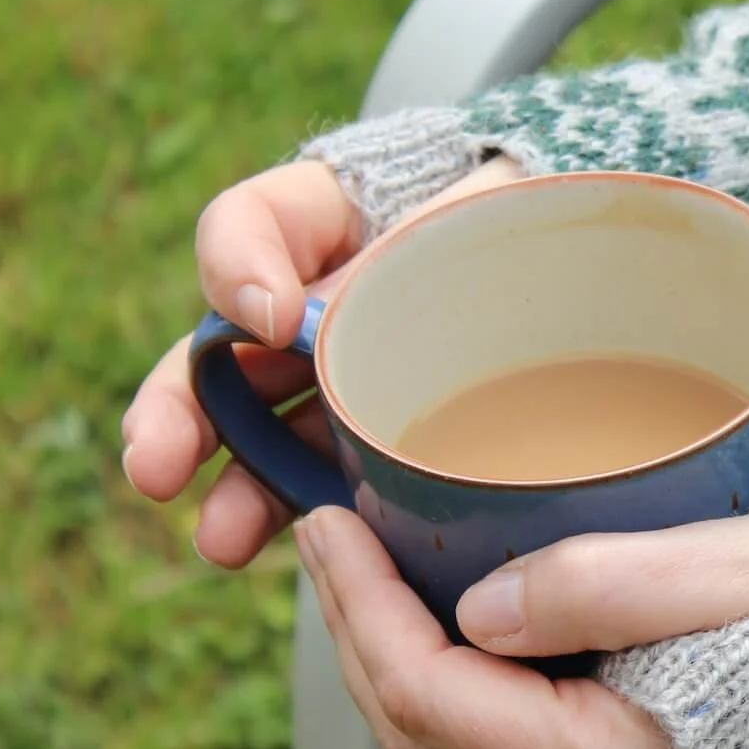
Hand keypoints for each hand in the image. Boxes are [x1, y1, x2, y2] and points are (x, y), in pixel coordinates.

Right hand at [122, 156, 522, 566]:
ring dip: (238, 494)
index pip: (248, 230)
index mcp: (321, 232)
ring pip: (268, 441)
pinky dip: (321, 521)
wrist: (591, 272)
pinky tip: (318, 551)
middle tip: (156, 468)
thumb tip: (271, 313)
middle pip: (218, 363)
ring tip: (222, 541)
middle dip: (179, 418)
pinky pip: (342, 485)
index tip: (267, 317)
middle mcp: (311, 317)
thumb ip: (395, 242)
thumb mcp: (472, 198)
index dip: (241, 268)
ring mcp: (345, 387)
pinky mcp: (386, 449)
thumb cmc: (523, 225)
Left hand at [293, 505, 748, 748]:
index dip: (364, 608)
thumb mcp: (741, 571)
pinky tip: (451, 713)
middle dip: (363, 648)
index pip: (434, 693)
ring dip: (399, 709)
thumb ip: (604, 583)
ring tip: (378, 620)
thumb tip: (478, 608)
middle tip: (338, 557)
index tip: (332, 527)